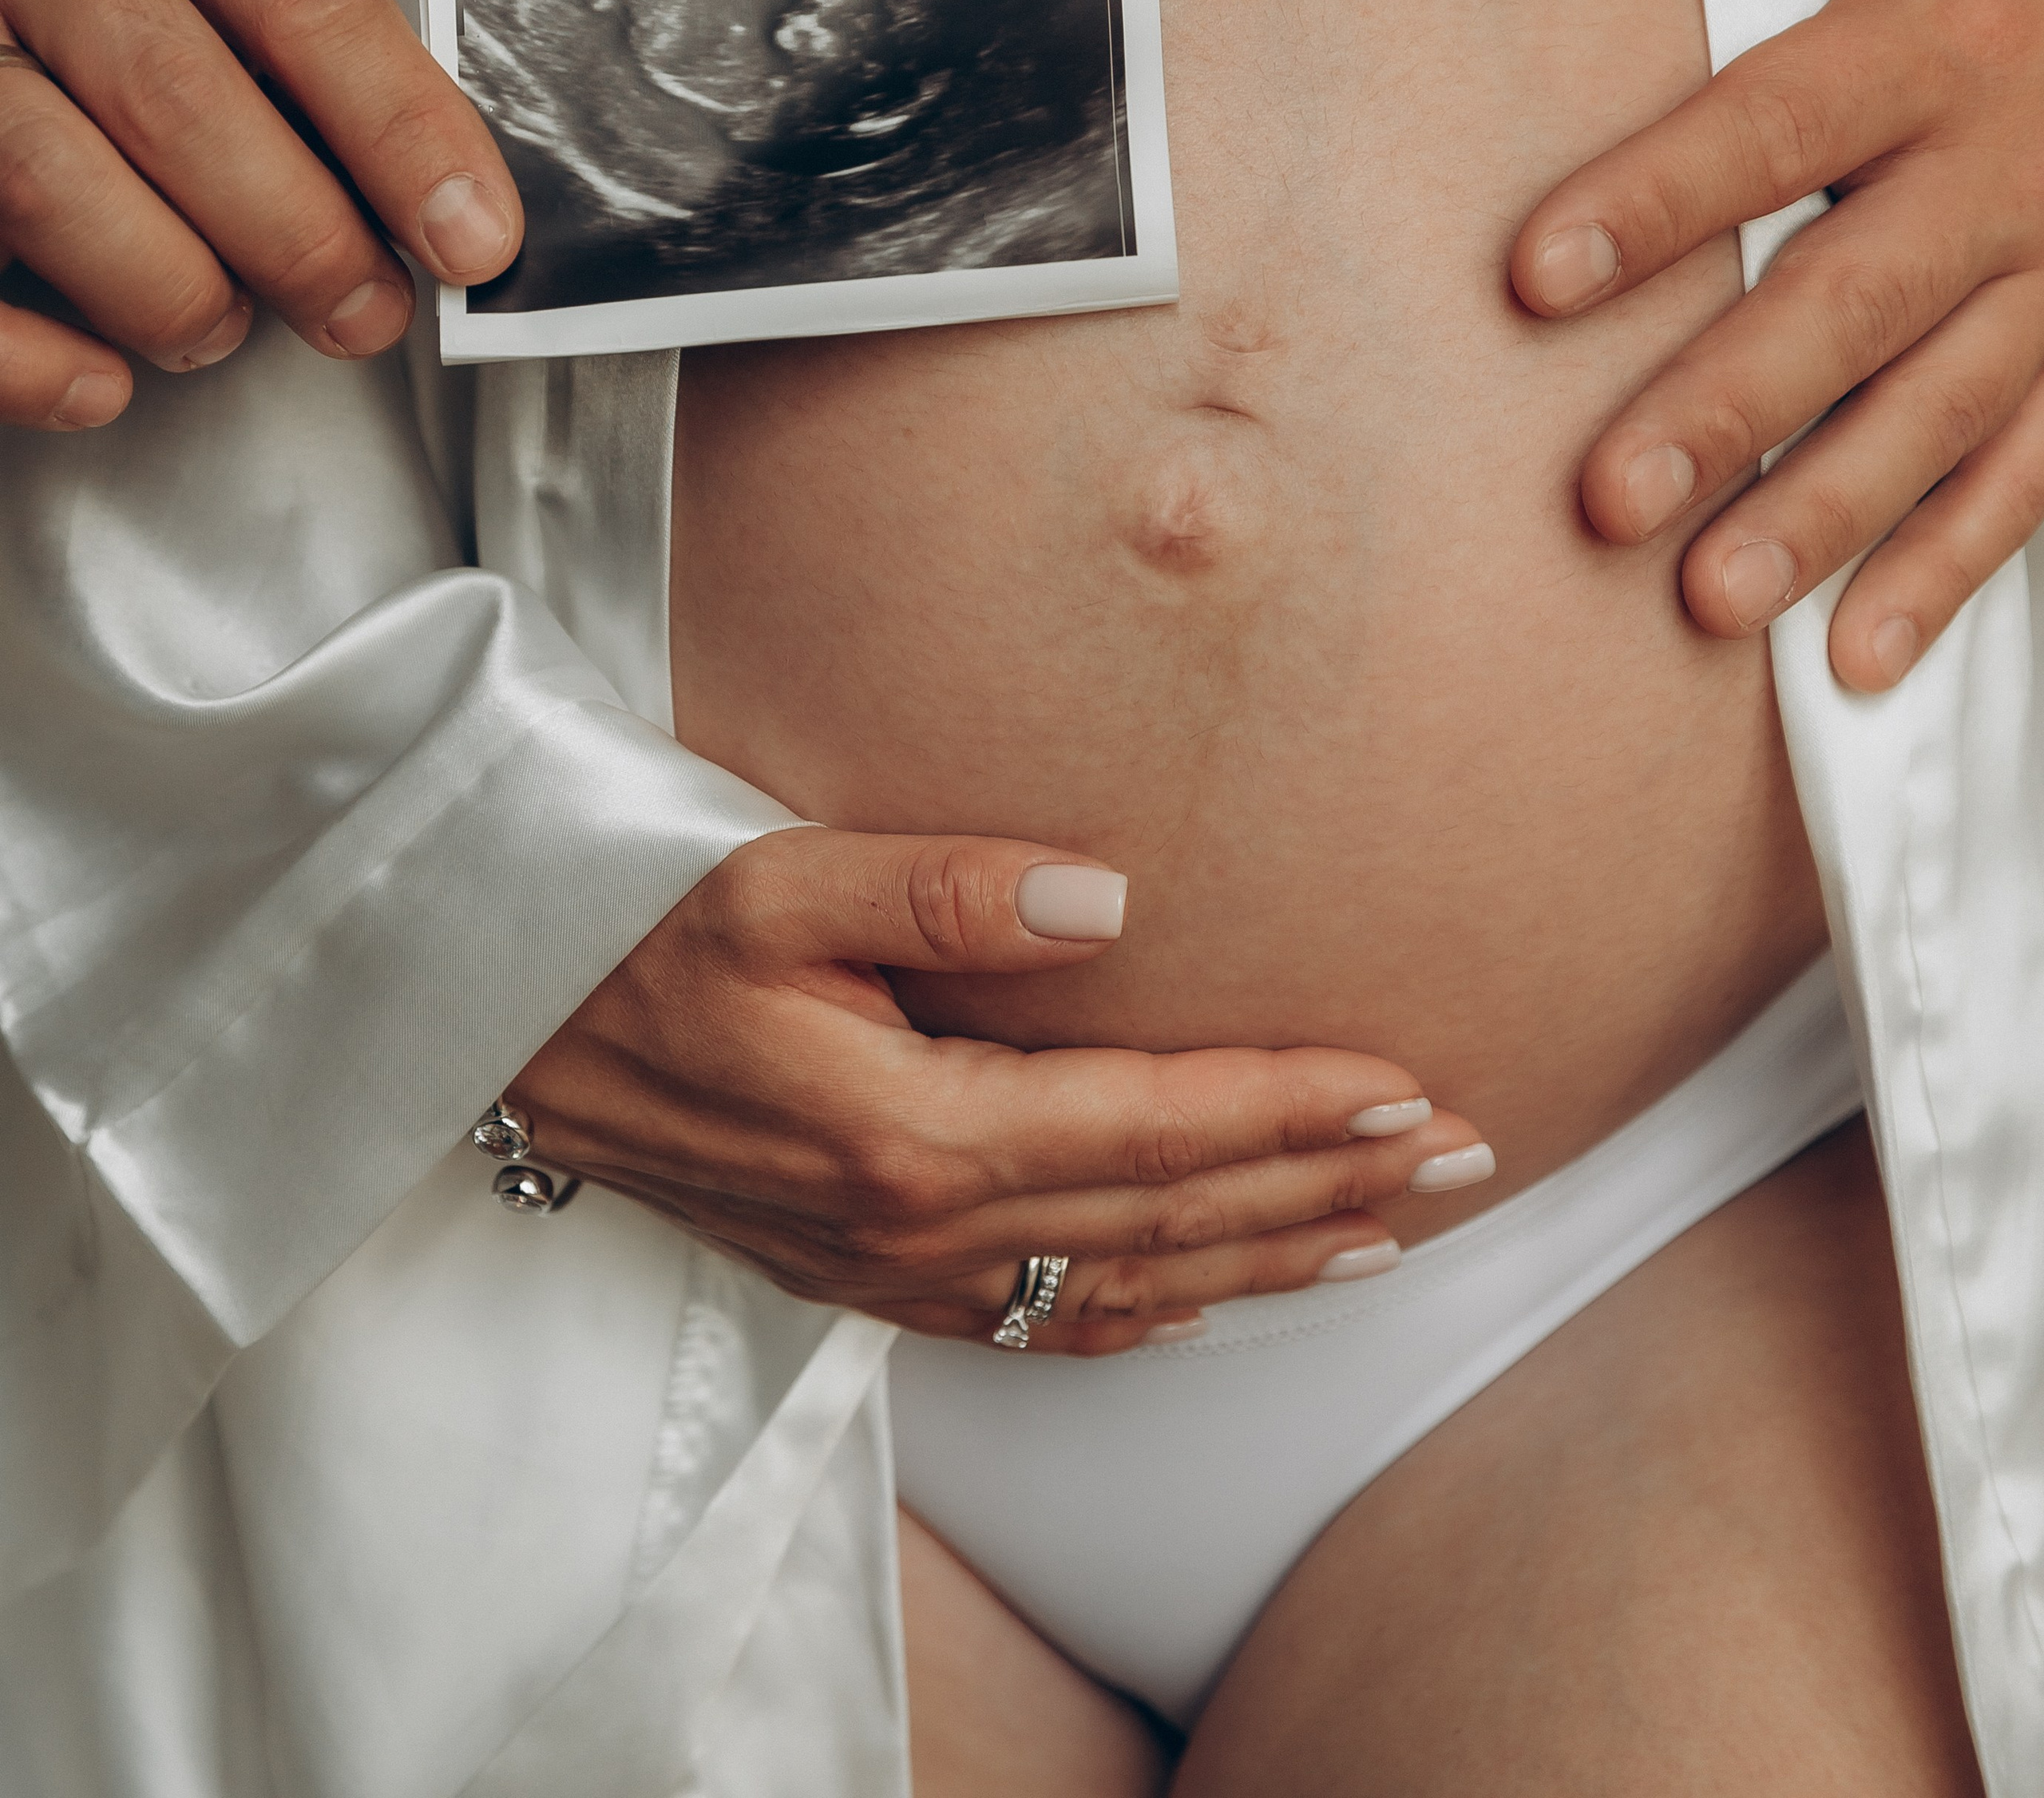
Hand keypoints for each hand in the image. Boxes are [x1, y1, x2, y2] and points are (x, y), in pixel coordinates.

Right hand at [0, 0, 521, 426]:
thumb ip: (305, 64)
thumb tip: (436, 212)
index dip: (403, 130)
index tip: (473, 236)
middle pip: (180, 98)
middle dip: (295, 236)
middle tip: (359, 311)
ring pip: (50, 177)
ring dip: (166, 289)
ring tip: (214, 325)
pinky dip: (38, 358)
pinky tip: (101, 381)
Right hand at [513, 826, 1488, 1354]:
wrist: (492, 1030)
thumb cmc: (629, 932)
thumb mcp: (770, 876)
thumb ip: (943, 883)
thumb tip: (1110, 898)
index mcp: (912, 1127)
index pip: (1156, 1126)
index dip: (1295, 1108)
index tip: (1415, 1086)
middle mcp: (917, 1223)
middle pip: (1172, 1218)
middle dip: (1330, 1189)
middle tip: (1470, 1161)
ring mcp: (890, 1268)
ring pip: (1125, 1282)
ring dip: (1270, 1256)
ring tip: (1392, 1232)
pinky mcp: (861, 1273)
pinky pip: (1041, 1321)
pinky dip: (1150, 1314)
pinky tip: (1213, 1299)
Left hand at [1513, 0, 2043, 690]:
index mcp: (1935, 30)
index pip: (1774, 125)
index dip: (1657, 200)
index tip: (1531, 278)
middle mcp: (2008, 164)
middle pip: (1854, 300)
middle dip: (1730, 406)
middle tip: (1605, 499)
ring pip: (1941, 412)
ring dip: (1828, 514)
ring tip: (1710, 602)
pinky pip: (2032, 474)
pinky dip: (1951, 573)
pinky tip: (1855, 663)